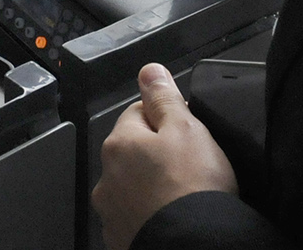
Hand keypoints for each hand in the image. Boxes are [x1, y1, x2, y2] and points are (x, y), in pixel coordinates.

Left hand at [93, 64, 238, 249]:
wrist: (196, 244)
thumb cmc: (193, 187)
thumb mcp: (186, 128)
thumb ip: (164, 97)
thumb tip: (148, 70)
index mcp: (119, 143)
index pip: (138, 113)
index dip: (166, 118)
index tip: (185, 132)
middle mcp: (106, 177)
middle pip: (133, 151)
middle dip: (156, 153)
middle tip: (190, 165)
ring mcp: (112, 211)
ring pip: (132, 185)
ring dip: (151, 185)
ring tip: (183, 193)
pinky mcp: (121, 237)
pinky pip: (136, 216)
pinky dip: (150, 213)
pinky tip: (173, 214)